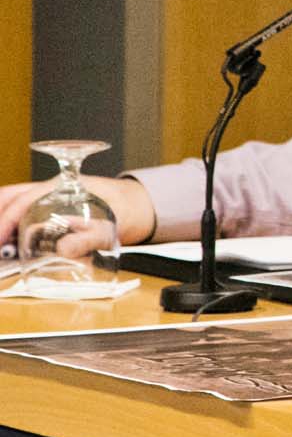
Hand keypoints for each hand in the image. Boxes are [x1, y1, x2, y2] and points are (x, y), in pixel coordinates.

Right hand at [0, 175, 156, 253]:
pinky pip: (19, 210)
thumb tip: (63, 250)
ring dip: (1, 218)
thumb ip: (88, 239)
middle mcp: (50, 187)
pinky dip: (9, 223)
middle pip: (11, 196)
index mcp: (64, 186)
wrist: (134, 204)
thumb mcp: (109, 227)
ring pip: (12, 200)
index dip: (6, 219)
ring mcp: (46, 195)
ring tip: (0, 243)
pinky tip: (6, 241)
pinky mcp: (45, 207)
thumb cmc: (122, 210)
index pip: (24, 199)